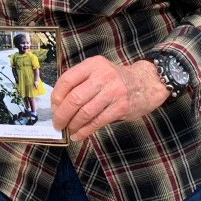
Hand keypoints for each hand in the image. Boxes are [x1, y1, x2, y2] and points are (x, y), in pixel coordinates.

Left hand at [50, 57, 169, 142]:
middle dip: (62, 114)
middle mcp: (103, 76)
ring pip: (85, 112)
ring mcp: (113, 92)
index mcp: (93, 65)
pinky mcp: (121, 107)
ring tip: (68, 130)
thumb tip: (58, 104)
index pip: (67, 80)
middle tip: (57, 123)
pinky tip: (78, 135)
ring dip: (73, 125)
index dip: (56, 96)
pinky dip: (85, 131)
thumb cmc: (116, 79)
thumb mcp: (98, 71)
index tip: (53, 107)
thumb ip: (80, 81)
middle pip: (75, 98)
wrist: (146, 82)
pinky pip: (97, 122)